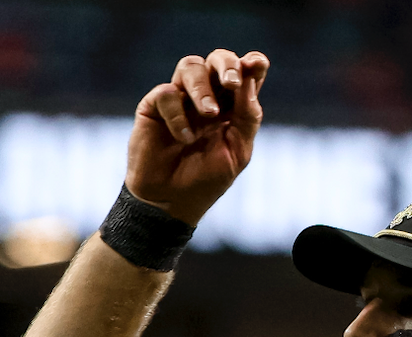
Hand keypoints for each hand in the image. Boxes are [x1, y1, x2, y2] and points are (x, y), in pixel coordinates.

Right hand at [125, 49, 270, 224]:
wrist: (171, 202)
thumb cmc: (207, 180)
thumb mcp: (238, 151)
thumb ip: (247, 116)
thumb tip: (249, 79)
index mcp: (232, 107)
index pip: (245, 74)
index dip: (253, 63)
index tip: (257, 65)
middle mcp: (207, 97)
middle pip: (217, 59)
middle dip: (226, 65)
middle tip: (231, 84)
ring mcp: (181, 100)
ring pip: (190, 66)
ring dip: (203, 86)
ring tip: (209, 114)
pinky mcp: (154, 107)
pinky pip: (167, 94)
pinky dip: (178, 115)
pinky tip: (183, 138)